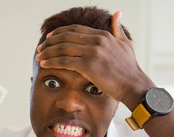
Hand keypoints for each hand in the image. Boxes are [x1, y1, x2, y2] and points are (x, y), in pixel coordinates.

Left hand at [36, 11, 154, 110]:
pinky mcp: (88, 65)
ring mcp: (92, 52)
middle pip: (66, 37)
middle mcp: (96, 41)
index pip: (75, 30)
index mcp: (103, 35)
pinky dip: (52, 62)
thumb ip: (117, 29)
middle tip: (40, 48)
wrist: (134, 85)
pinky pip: (64, 61)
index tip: (50, 38)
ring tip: (39, 56)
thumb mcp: (125, 44)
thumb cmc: (129, 68)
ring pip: (63, 48)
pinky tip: (44, 65)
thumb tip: (117, 13)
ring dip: (47, 52)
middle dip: (50, 42)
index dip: (59, 32)